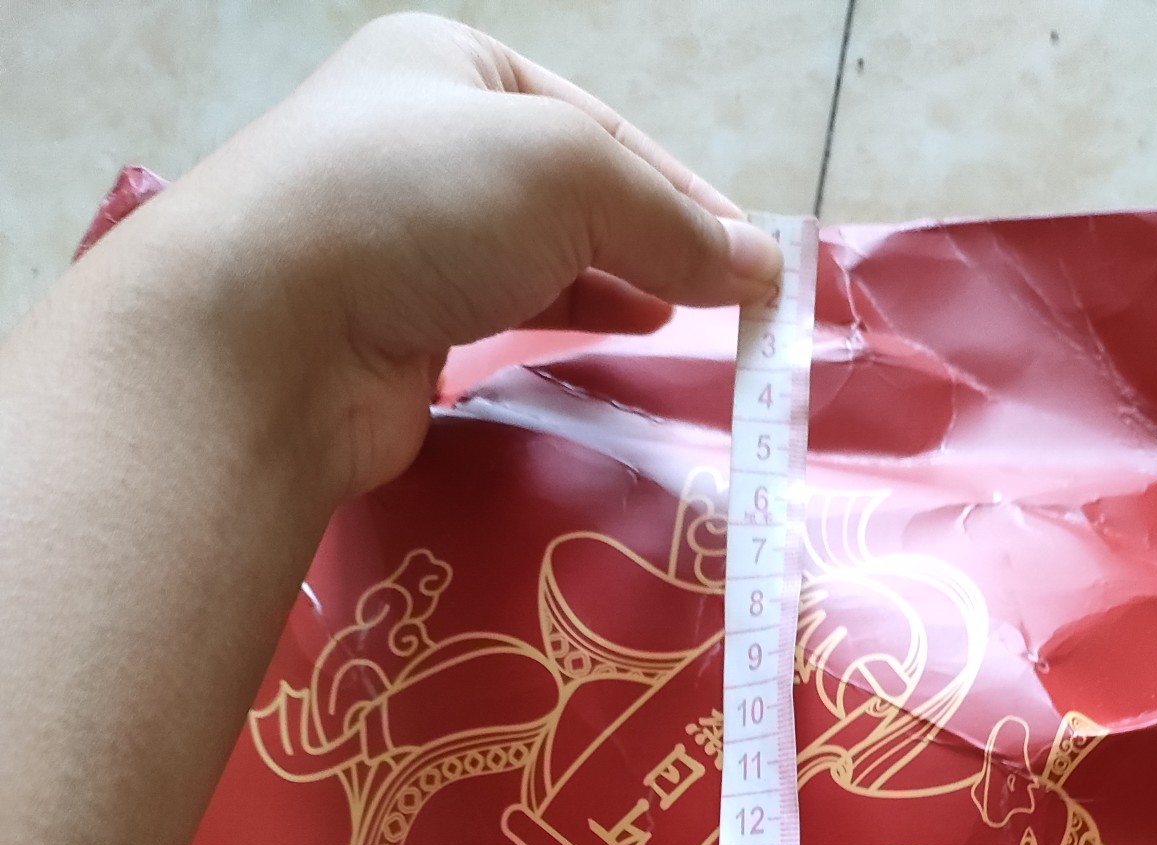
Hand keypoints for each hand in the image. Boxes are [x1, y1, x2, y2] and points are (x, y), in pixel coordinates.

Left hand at [85, 11, 783, 501]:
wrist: (267, 336)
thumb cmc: (415, 210)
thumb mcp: (567, 174)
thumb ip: (671, 221)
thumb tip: (762, 271)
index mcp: (453, 65)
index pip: (602, 126)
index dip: (689, 192)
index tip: (760, 260)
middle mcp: (424, 143)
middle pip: (575, 192)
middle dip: (658, 240)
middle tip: (738, 302)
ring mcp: (407, 239)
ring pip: (543, 257)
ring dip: (621, 287)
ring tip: (692, 322)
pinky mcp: (401, 327)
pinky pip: (506, 317)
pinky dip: (570, 325)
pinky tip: (622, 340)